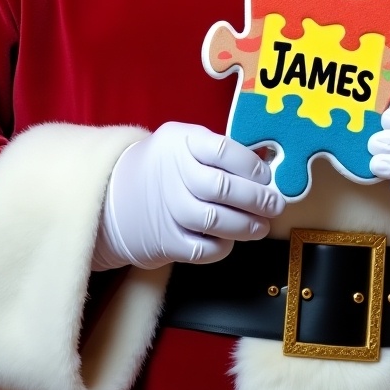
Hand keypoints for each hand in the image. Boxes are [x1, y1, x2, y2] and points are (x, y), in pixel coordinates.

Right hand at [94, 122, 285, 269]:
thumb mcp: (184, 142)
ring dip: (246, 226)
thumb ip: (219, 151)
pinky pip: (202, 248)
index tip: (267, 178)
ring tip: (261, 226)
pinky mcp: (165, 239)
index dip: (252, 166)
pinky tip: (230, 239)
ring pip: (215, 220)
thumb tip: (264, 169)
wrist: (114, 195)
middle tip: (275, 205)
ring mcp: (167, 207)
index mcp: (180, 142)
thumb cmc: (164, 166)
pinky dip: (222, 246)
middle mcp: (172, 173)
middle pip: (222, 188)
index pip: (224, 150)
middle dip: (257, 199)